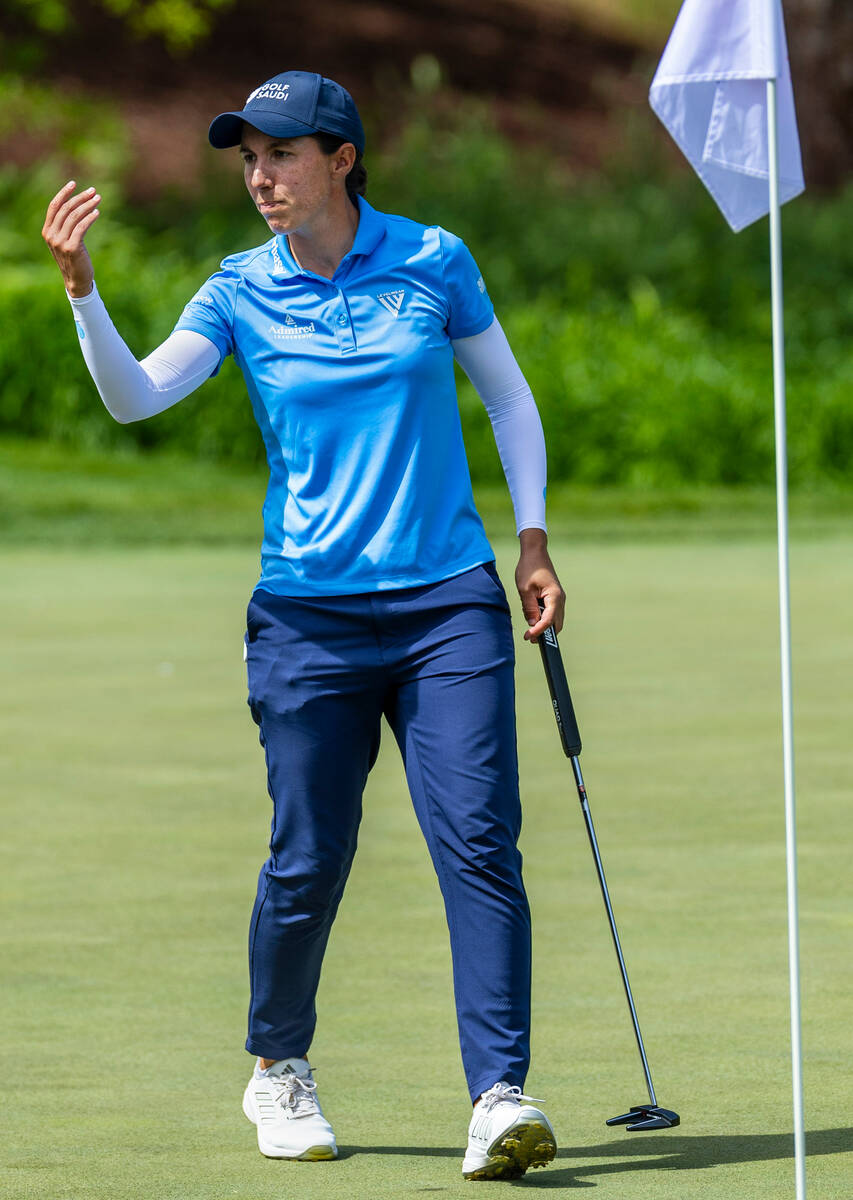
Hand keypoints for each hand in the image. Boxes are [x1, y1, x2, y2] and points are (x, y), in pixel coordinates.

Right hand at [42, 181, 100, 297]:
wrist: (77, 280)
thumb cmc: (74, 258)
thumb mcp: (66, 240)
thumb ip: (66, 225)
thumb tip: (77, 205)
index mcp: (47, 231)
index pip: (54, 206)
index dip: (64, 193)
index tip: (74, 183)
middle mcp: (51, 235)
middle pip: (66, 209)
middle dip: (80, 198)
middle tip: (94, 191)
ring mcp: (60, 242)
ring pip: (74, 216)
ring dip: (88, 205)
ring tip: (98, 199)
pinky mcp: (71, 247)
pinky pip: (81, 227)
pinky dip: (90, 218)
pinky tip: (97, 212)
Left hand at [515, 528, 564, 641]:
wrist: (535, 553)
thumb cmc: (529, 568)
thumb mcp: (525, 589)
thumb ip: (529, 608)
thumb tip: (533, 624)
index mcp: (554, 596)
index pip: (548, 620)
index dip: (539, 631)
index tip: (528, 636)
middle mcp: (560, 599)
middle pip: (556, 624)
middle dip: (544, 633)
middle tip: (529, 638)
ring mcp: (559, 598)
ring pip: (555, 620)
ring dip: (544, 627)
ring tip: (530, 631)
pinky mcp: (555, 597)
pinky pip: (552, 613)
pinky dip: (544, 619)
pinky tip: (533, 619)